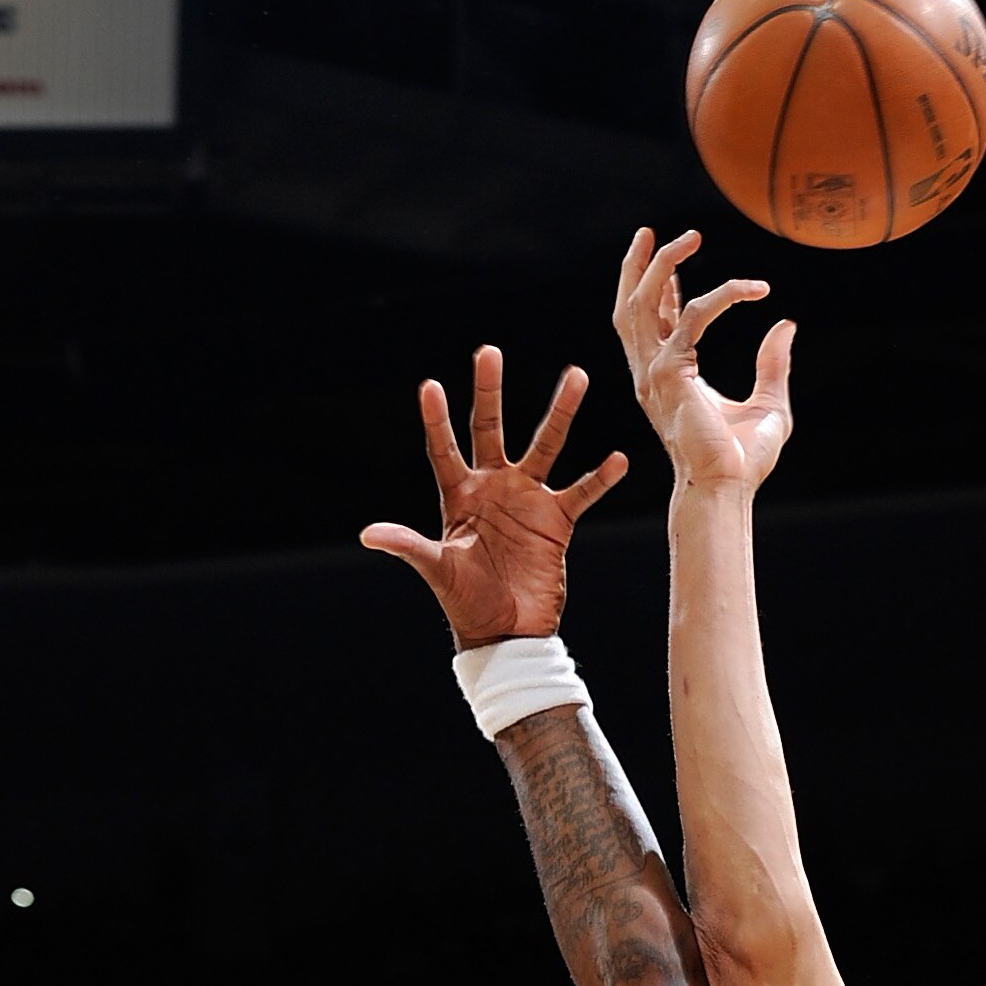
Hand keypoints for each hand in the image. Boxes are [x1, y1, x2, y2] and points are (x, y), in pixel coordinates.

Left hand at [358, 349, 625, 645]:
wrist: (507, 634)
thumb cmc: (466, 604)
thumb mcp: (437, 571)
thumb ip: (408, 546)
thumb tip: (368, 535)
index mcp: (459, 496)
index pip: (444, 450)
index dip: (437, 420)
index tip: (429, 386)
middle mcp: (493, 489)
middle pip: (490, 429)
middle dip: (489, 392)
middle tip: (488, 352)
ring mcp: (527, 500)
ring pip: (545, 445)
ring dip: (561, 412)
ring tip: (576, 375)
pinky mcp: (557, 520)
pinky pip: (582, 492)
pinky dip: (600, 478)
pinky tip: (617, 460)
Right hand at [612, 227, 793, 492]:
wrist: (728, 488)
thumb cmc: (744, 460)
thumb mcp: (768, 404)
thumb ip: (773, 364)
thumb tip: (786, 326)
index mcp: (667, 379)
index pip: (654, 323)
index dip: (662, 289)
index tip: (675, 263)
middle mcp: (652, 373)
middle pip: (631, 307)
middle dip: (638, 267)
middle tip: (652, 232)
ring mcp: (654, 372)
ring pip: (643, 302)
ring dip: (663, 264)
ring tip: (689, 237)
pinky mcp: (670, 372)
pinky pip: (694, 316)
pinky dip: (724, 296)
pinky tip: (754, 289)